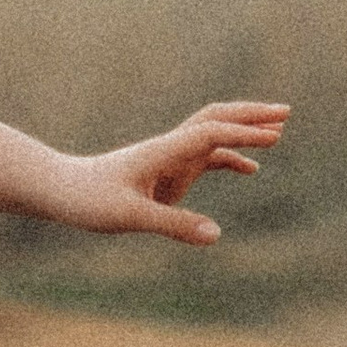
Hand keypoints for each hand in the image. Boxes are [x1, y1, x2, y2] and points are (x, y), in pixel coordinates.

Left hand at [48, 99, 288, 242]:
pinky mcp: (165, 170)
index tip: (274, 137)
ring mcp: (168, 157)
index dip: (242, 134)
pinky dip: (229, 158)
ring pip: (212, 133)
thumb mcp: (130, 216)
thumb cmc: (88, 200)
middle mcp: (169, 148)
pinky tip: (251, 169)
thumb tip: (216, 235)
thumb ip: (173, 225)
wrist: (60, 190)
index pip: (209, 133)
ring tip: (279, 131)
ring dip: (243, 130)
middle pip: (214, 118)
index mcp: (162, 151)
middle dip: (249, 115)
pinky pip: (203, 158)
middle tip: (286, 112)